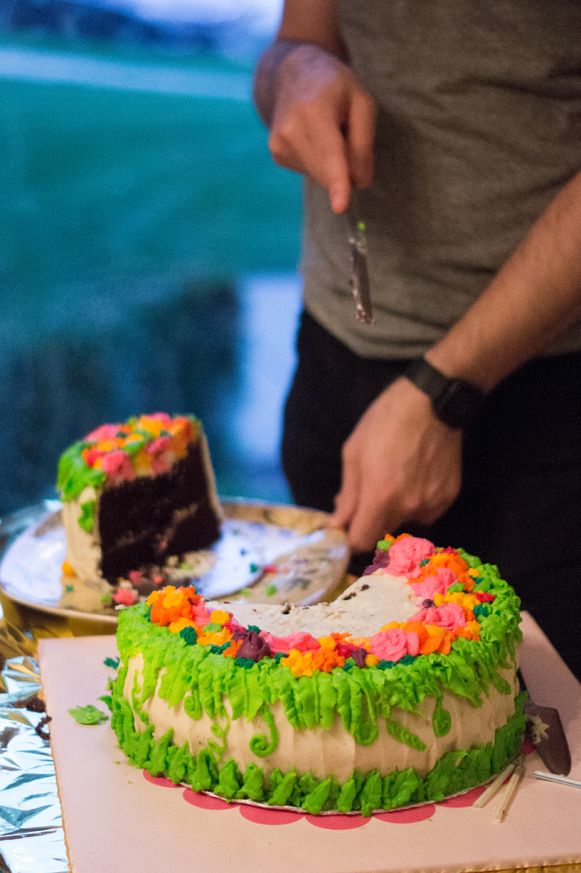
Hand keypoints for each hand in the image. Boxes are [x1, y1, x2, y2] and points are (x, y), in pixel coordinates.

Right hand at [268, 44, 375, 213]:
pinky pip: (310, 171)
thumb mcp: (361, 101)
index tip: (340, 207)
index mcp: (314, 111)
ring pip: (320, 176)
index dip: (338, 183)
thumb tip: (359, 182)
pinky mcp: (277, 154)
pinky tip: (313, 136)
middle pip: (329, 172)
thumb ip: (364, 142)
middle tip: (346, 133)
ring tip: (326, 129)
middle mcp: (291, 130)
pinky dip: (319, 161)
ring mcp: (279, 144)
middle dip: (347, 167)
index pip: (331, 154)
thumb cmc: (334, 85)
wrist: (292, 73)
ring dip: (332, 163)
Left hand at [329, 378, 462, 551]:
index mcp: (380, 497)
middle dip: (371, 518)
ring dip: (395, 509)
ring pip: (405, 520)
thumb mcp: (354, 453)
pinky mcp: (449, 495)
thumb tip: (338, 522)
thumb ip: (347, 494)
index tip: (345, 527)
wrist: (432, 402)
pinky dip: (417, 501)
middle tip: (368, 492)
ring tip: (395, 476)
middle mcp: (408, 507)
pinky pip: (426, 511)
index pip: (362, 541)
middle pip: (383, 531)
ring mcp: (432, 503)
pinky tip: (416, 475)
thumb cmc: (386, 421)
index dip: (350, 538)